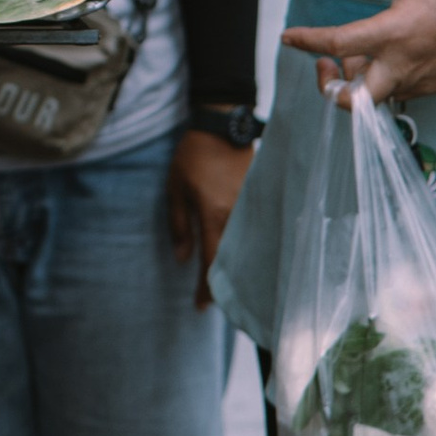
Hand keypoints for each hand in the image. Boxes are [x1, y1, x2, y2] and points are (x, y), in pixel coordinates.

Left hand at [166, 128, 251, 307]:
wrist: (223, 127)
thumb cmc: (193, 157)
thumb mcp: (175, 189)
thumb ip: (179, 225)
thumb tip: (182, 259)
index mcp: (214, 214)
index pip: (212, 261)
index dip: (207, 288)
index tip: (200, 307)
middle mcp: (238, 216)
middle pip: (233, 261)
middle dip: (224, 285)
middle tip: (214, 303)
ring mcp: (252, 209)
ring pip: (247, 250)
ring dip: (238, 270)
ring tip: (230, 289)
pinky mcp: (260, 201)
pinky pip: (255, 234)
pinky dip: (248, 251)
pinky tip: (243, 261)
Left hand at [278, 0, 435, 104]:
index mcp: (397, 32)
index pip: (340, 45)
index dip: (308, 42)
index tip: (288, 37)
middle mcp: (406, 63)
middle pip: (356, 99)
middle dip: (330, 88)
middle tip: (323, 63)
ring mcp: (419, 79)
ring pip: (373, 98)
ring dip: (354, 81)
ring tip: (353, 52)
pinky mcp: (429, 85)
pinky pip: (393, 93)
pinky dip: (376, 81)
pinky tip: (377, 56)